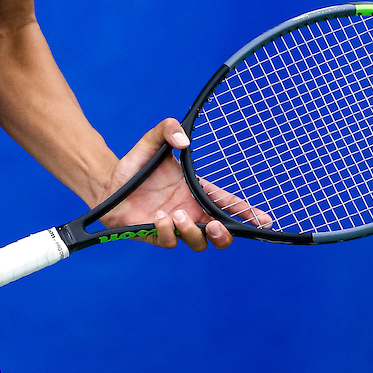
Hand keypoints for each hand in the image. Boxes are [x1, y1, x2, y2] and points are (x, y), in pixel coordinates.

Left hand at [101, 117, 268, 252]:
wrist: (109, 181)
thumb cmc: (136, 164)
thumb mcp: (152, 141)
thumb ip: (167, 129)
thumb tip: (183, 139)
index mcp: (196, 192)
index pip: (227, 205)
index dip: (247, 214)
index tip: (264, 220)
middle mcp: (190, 211)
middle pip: (219, 235)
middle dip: (223, 235)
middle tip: (214, 226)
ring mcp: (175, 225)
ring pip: (197, 243)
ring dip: (193, 232)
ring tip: (177, 215)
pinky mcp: (156, 235)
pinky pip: (170, 242)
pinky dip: (168, 232)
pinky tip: (159, 218)